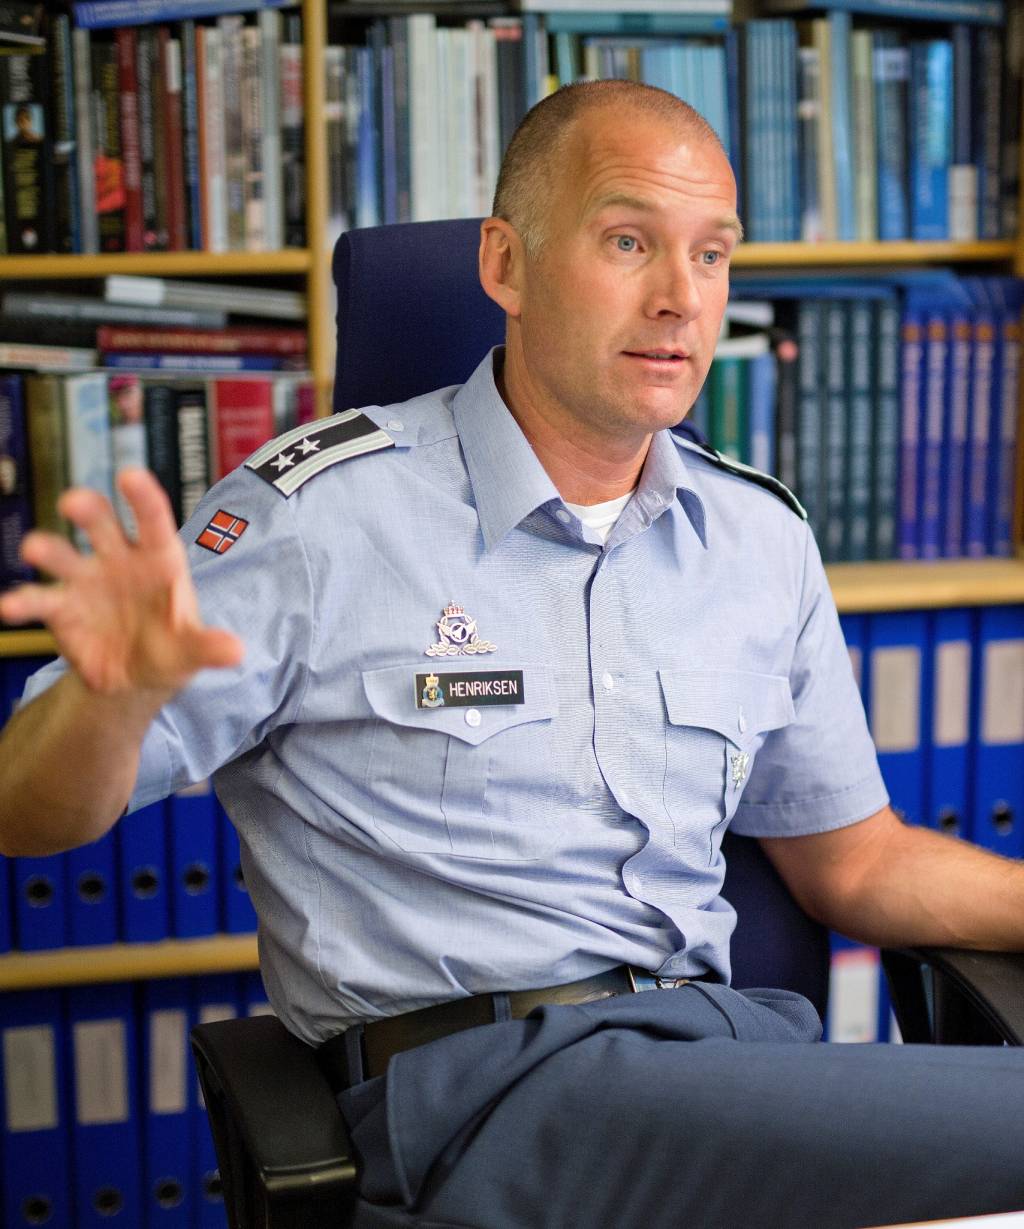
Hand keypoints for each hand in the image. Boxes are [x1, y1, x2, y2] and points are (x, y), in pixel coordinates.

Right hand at [0, 468, 243, 695]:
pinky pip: (39, 600)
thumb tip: (236, 652)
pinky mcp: (61, 608)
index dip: (143, 498)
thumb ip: (209, 646)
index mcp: (158, 558)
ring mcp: (86, 580)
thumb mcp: (191, 649)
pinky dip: (22, 602)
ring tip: (33, 547)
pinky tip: (9, 606)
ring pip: (63, 555)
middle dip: (88, 509)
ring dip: (48, 548)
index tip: (130, 475)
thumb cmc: (170, 647)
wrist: (136, 676)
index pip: (154, 521)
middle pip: (101, 524)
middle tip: (74, 502)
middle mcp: (118, 559)